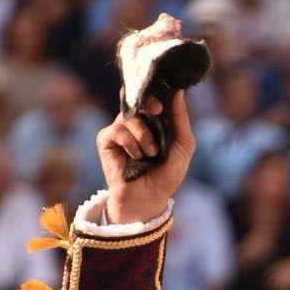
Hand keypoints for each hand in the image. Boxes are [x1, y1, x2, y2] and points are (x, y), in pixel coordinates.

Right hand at [99, 92, 194, 225]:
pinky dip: (131, 143)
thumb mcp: (183, 146)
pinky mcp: (106, 139)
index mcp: (154, 121)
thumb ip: (181, 119)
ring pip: (130, 116)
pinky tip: (136, 157)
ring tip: (150, 153)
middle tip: (156, 110)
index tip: (164, 100)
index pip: (152, 97)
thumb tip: (179, 92)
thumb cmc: (167, 174)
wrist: (149, 197)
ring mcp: (120, 129)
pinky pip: (118, 130)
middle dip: (149, 102)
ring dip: (144, 135)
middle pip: (138, 99)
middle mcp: (136, 122)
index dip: (157, 93)